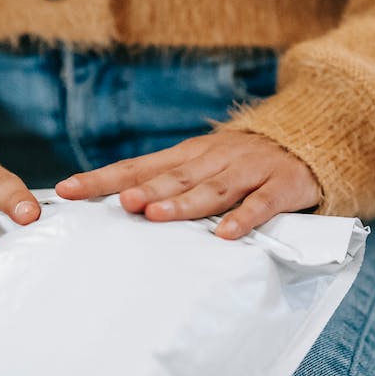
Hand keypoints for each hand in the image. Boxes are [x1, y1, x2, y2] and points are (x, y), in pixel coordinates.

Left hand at [55, 132, 319, 238]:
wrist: (307, 141)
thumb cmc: (242, 162)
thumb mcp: (202, 163)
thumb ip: (167, 181)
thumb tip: (117, 206)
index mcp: (188, 155)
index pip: (137, 166)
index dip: (102, 178)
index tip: (66, 190)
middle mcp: (214, 159)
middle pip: (173, 177)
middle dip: (146, 189)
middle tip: (121, 203)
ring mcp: (247, 171)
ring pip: (212, 189)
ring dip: (184, 202)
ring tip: (158, 215)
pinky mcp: (280, 185)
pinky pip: (260, 204)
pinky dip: (243, 218)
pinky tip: (226, 234)